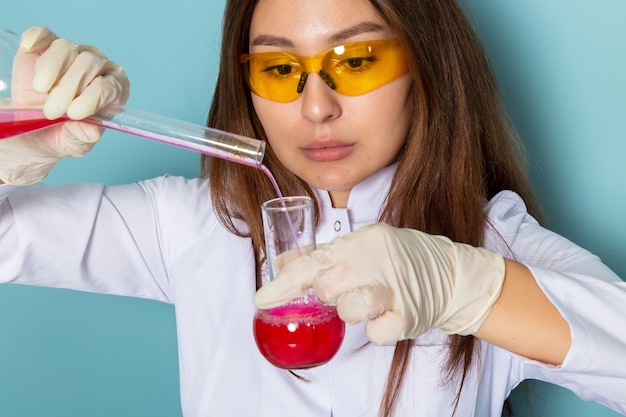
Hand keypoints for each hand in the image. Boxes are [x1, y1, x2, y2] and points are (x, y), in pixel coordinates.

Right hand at [0, 26, 129, 184]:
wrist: (34, 131)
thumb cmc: (62, 135)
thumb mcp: (73, 144)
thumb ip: (82, 137)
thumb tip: (92, 133)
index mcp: (114, 91)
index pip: (110, 86)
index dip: (93, 97)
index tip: (74, 113)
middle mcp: (98, 68)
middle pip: (89, 65)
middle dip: (68, 88)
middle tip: (51, 111)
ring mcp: (74, 54)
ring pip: (66, 49)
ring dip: (51, 70)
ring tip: (41, 91)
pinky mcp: (46, 46)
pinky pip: (44, 34)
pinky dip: (36, 38)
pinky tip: (30, 48)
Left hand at [254, 223, 504, 344]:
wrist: (452, 275)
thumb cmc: (401, 260)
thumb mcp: (364, 245)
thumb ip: (326, 255)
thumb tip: (283, 263)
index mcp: (363, 239)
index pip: (314, 261)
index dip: (284, 283)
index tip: (261, 299)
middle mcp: (377, 259)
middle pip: (327, 287)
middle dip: (330, 294)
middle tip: (346, 290)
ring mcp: (395, 287)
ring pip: (348, 310)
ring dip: (352, 312)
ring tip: (369, 302)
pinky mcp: (409, 315)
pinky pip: (374, 333)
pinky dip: (376, 330)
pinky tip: (387, 315)